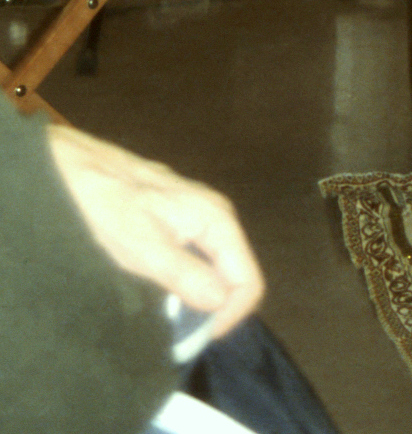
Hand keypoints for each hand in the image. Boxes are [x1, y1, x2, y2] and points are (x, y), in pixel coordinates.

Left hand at [47, 124, 264, 339]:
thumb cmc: (105, 202)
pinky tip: (148, 285)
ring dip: (191, 297)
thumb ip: (184, 273)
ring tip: (156, 312)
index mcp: (216, 220)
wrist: (71, 165)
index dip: (228, 317)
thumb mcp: (141, 245)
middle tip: (170, 331)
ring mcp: (194, 215)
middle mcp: (214, 216)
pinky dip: (178, 281)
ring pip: (212, 269)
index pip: (247, 281)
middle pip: (233, 276)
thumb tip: (220, 303)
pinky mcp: (174, 219)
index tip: (192, 338)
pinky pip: (192, 259)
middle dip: (209, 310)